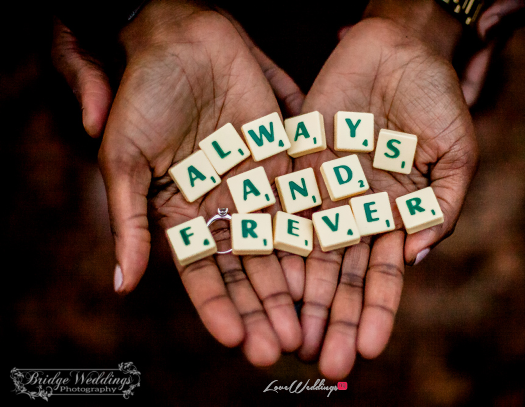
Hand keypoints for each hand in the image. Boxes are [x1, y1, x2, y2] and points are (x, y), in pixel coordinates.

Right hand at [55, 0, 305, 365]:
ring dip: (295, 283)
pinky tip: (330, 267)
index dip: (218, 306)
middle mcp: (222, 207)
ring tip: (311, 322)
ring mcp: (255, 185)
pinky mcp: (285, 159)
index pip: (203, 272)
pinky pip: (303, 201)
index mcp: (182, 213)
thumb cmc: (142, 97)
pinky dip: (315, 233)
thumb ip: (127, 221)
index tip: (237, 340)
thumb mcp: (125, 160)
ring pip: (281, 243)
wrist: (180, 40)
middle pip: (248, 267)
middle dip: (264, 307)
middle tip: (283, 347)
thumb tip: (122, 285)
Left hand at [293, 10, 477, 377]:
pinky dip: (276, 241)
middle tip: (324, 360)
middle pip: (340, 273)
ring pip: (307, 250)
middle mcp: (355, 210)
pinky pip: (282, 207)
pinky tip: (269, 278)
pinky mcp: (296, 163)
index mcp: (394, 213)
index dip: (376, 311)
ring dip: (300, 294)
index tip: (368, 348)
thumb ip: (441, 204)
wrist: (400, 48)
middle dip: (333, 317)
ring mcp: (323, 189)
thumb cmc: (436, 99)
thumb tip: (417, 256)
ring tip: (292, 335)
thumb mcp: (456, 153)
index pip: (382, 274)